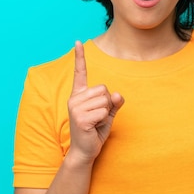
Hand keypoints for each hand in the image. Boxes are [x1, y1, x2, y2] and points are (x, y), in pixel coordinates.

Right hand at [66, 41, 123, 163]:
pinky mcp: (80, 118)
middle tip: (98, 117)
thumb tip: (118, 95)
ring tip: (96, 122)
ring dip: (106, 112)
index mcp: (79, 95)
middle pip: (104, 89)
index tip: (77, 41)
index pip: (80, 72)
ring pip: (105, 100)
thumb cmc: (95, 131)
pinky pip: (104, 111)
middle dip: (107, 103)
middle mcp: (75, 98)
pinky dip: (104, 120)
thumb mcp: (107, 114)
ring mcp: (76, 108)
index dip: (79, 57)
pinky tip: (94, 127)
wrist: (85, 151)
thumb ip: (114, 103)